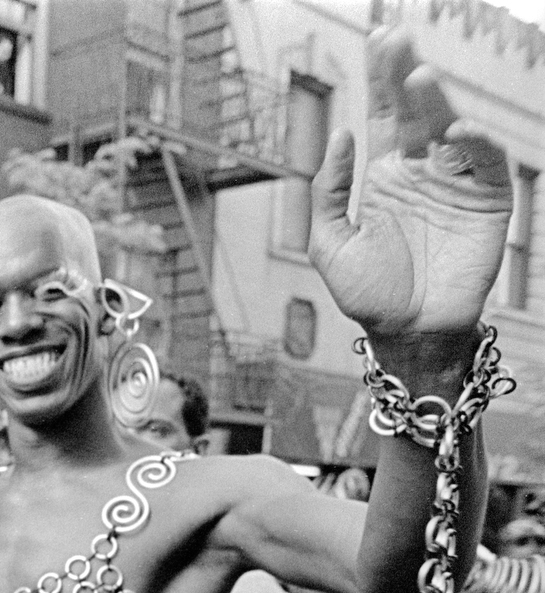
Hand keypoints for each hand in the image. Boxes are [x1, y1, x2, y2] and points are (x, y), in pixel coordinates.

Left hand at [310, 30, 511, 341]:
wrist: (405, 331)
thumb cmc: (369, 292)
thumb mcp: (331, 241)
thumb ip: (331, 190)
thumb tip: (341, 134)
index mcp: (386, 175)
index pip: (386, 115)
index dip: (382, 78)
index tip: (378, 38)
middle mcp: (422, 170)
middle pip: (417, 111)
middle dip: (406, 73)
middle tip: (396, 37)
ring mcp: (455, 182)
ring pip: (450, 128)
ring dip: (437, 101)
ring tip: (418, 76)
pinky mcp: (485, 202)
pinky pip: (485, 163)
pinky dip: (475, 144)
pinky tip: (453, 132)